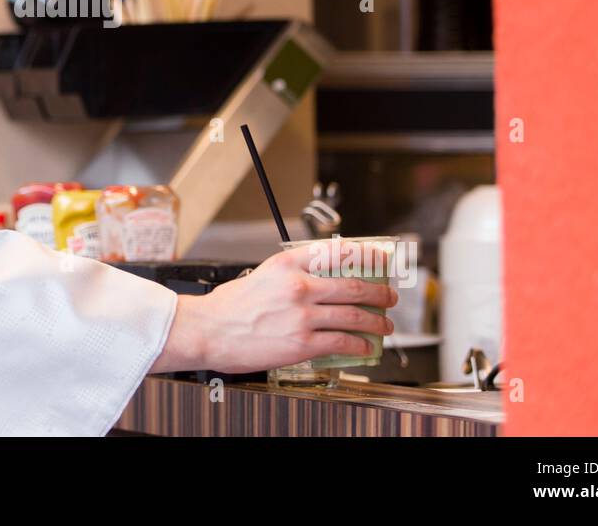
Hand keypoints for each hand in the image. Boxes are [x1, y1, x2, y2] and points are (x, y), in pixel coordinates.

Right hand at [150, 243, 398, 374]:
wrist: (208, 330)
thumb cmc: (230, 306)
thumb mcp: (262, 275)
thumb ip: (292, 275)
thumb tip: (324, 283)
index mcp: (288, 263)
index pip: (338, 252)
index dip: (367, 256)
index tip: (380, 260)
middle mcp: (299, 285)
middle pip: (355, 286)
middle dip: (380, 293)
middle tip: (389, 297)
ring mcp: (303, 315)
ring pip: (355, 315)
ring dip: (377, 321)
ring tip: (384, 325)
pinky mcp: (302, 343)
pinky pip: (342, 342)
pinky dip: (359, 344)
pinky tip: (364, 345)